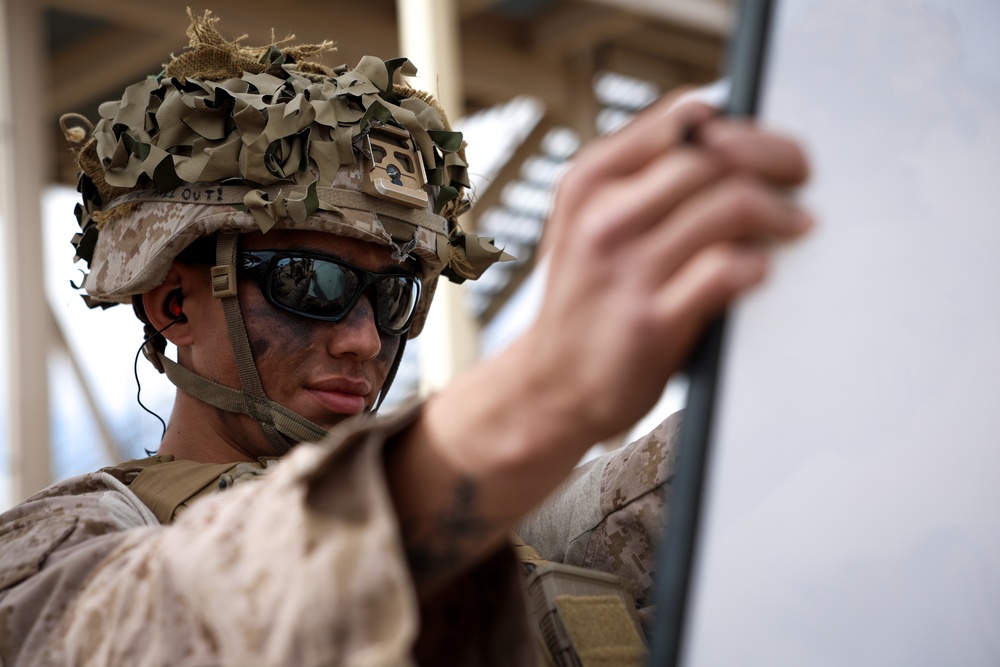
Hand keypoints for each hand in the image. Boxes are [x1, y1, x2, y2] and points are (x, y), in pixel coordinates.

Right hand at [389, 92, 810, 591]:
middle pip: (716, 155)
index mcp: (589, 181)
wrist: (548, 385)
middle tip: (801, 177)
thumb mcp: (587, 222)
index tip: (769, 146)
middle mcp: (603, 217)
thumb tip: (726, 133)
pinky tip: (762, 270)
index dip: (742, 124)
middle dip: (776, 159)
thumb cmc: (586, 298)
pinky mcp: (652, 321)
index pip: (681, 118)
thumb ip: (641, 179)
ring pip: (732, 205)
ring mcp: (627, 269)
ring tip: (797, 224)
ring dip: (781, 213)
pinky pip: (728, 270)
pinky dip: (758, 264)